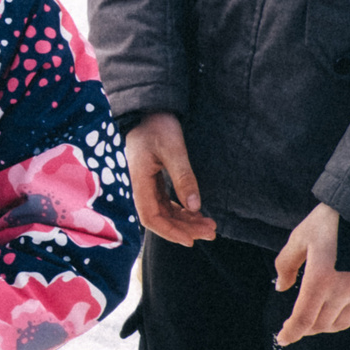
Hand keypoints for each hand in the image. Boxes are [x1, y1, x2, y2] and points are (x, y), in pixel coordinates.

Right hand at [126, 112, 218, 245]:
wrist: (148, 110)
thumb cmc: (157, 126)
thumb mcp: (173, 149)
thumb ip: (183, 177)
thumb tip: (194, 206)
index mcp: (138, 181)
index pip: (151, 217)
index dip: (170, 232)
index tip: (191, 240)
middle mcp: (139, 187)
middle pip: (160, 218)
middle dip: (185, 228)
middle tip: (211, 232)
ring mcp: (146, 185)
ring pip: (164, 212)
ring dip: (185, 221)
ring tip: (209, 225)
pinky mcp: (153, 181)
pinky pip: (166, 203)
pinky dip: (181, 211)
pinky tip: (196, 213)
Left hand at [272, 204, 349, 345]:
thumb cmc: (331, 221)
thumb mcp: (300, 237)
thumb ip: (286, 264)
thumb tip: (281, 288)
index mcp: (319, 279)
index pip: (303, 319)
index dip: (291, 333)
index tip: (282, 338)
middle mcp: (341, 291)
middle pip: (320, 324)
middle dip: (305, 327)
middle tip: (297, 323)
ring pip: (341, 323)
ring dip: (325, 325)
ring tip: (317, 318)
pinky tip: (342, 315)